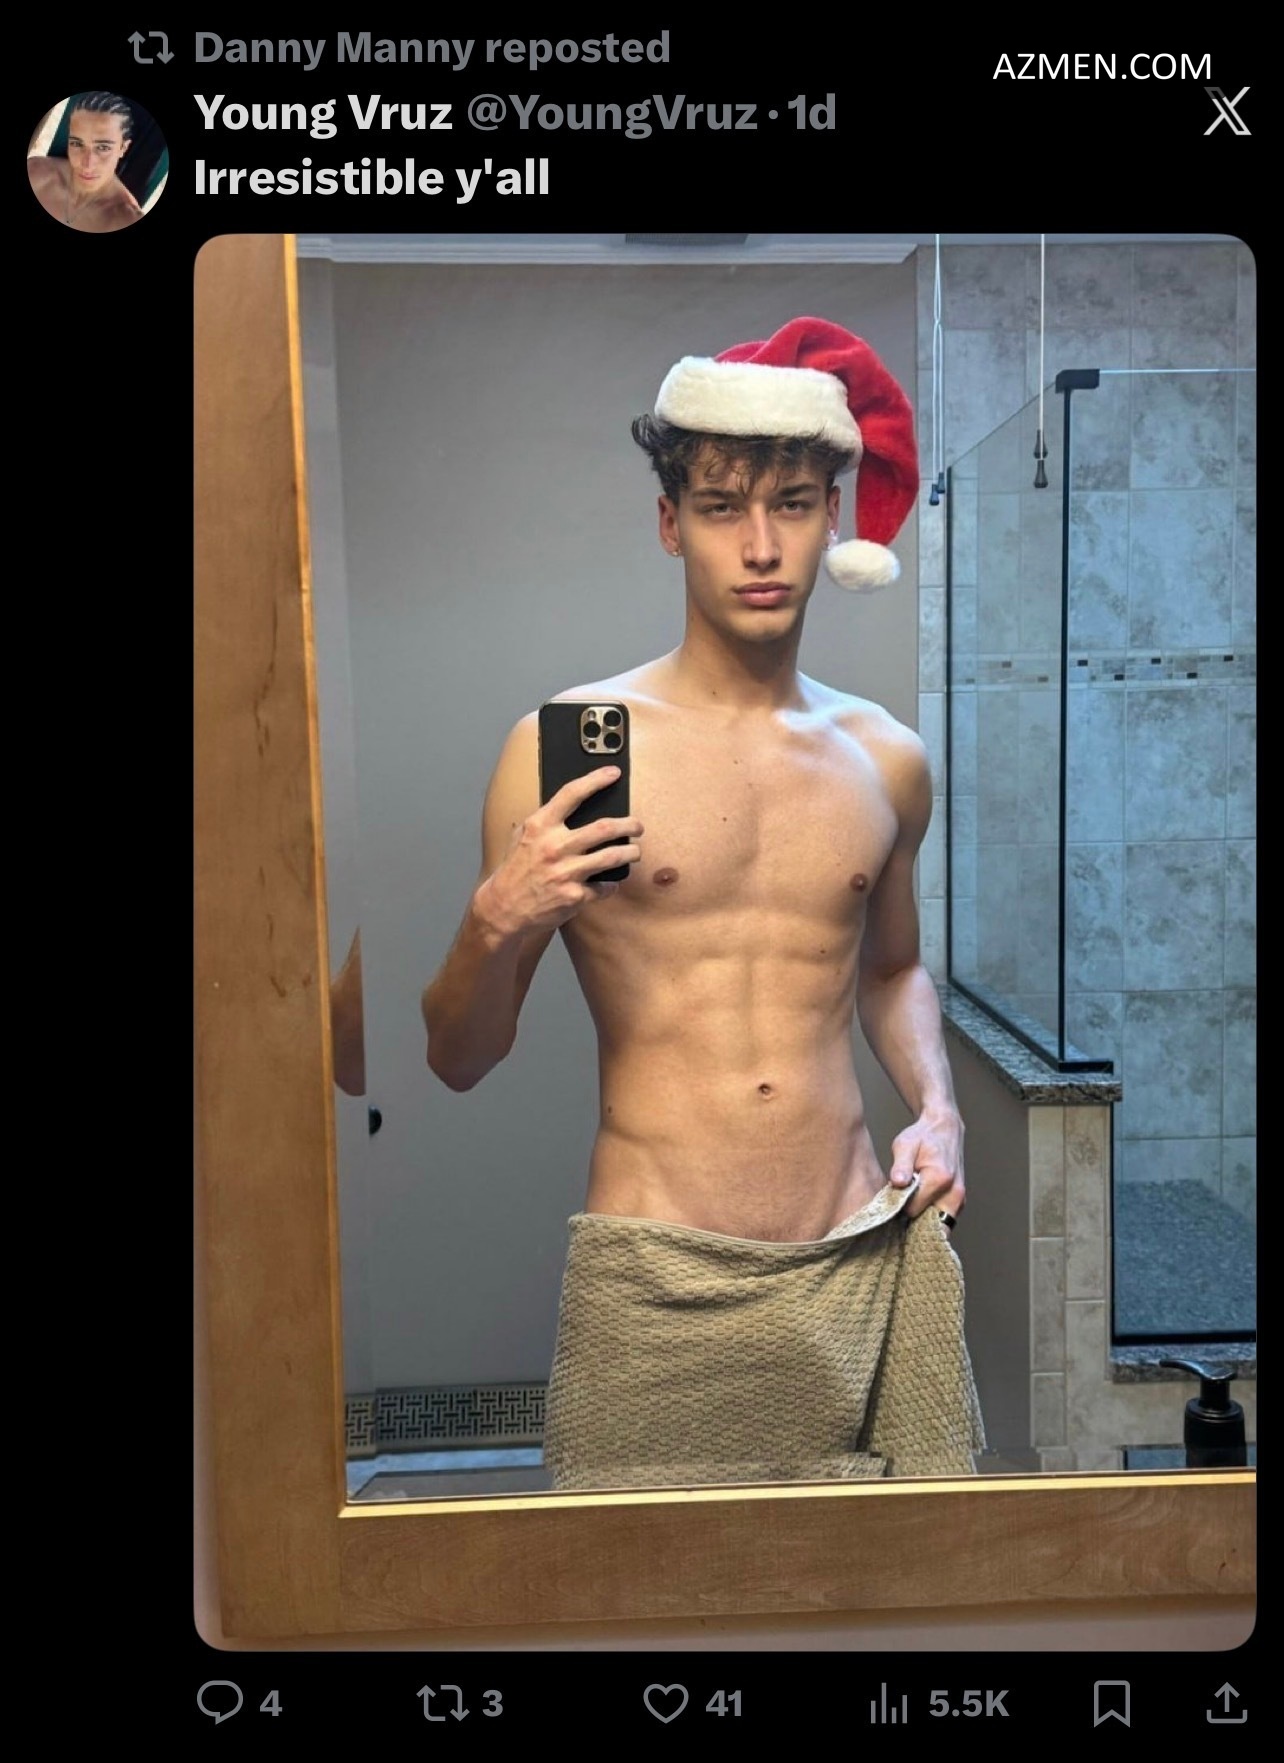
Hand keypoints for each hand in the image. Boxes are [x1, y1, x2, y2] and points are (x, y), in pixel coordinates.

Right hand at [480, 766, 642, 935]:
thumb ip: (547, 822)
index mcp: (540, 826)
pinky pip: (604, 887)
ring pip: (612, 856)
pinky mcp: (574, 896)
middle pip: (604, 828)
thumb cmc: (516, 871)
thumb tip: (576, 805)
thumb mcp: (523, 837)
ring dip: (630, 853)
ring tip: (635, 852)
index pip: (571, 794)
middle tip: (637, 826)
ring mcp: (565, 872)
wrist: (505, 908)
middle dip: (628, 824)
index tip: (613, 773)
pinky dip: (610, 885)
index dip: (595, 780)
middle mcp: (554, 846)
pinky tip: (610, 883)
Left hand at [888, 1108, 964, 1222]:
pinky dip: (931, 1221)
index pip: (912, 1210)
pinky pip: (944, 1221)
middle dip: (912, 1221)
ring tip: (908, 1210)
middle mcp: (954, 1193)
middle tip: (899, 1209)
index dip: (899, 1207)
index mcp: (940, 1178)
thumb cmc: (922, 1136)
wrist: (944, 1128)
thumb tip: (898, 1183)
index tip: (892, 1199)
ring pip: (939, 1227)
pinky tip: (918, 1210)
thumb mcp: (904, 1145)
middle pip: (928, 1224)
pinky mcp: (959, 1202)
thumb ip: (901, 1165)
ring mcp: (959, 1199)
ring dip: (923, 1224)